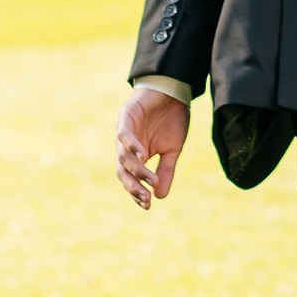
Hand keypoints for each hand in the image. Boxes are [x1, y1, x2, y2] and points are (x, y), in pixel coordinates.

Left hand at [117, 85, 188, 208]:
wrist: (174, 91)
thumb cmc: (172, 119)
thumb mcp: (173, 150)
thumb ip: (165, 171)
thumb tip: (160, 195)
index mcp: (137, 155)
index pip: (131, 179)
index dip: (137, 192)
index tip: (148, 205)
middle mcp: (127, 146)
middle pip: (122, 171)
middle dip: (133, 186)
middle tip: (145, 199)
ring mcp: (125, 131)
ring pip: (123, 156)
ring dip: (136, 170)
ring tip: (150, 179)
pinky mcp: (126, 116)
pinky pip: (124, 134)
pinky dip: (132, 145)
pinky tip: (142, 154)